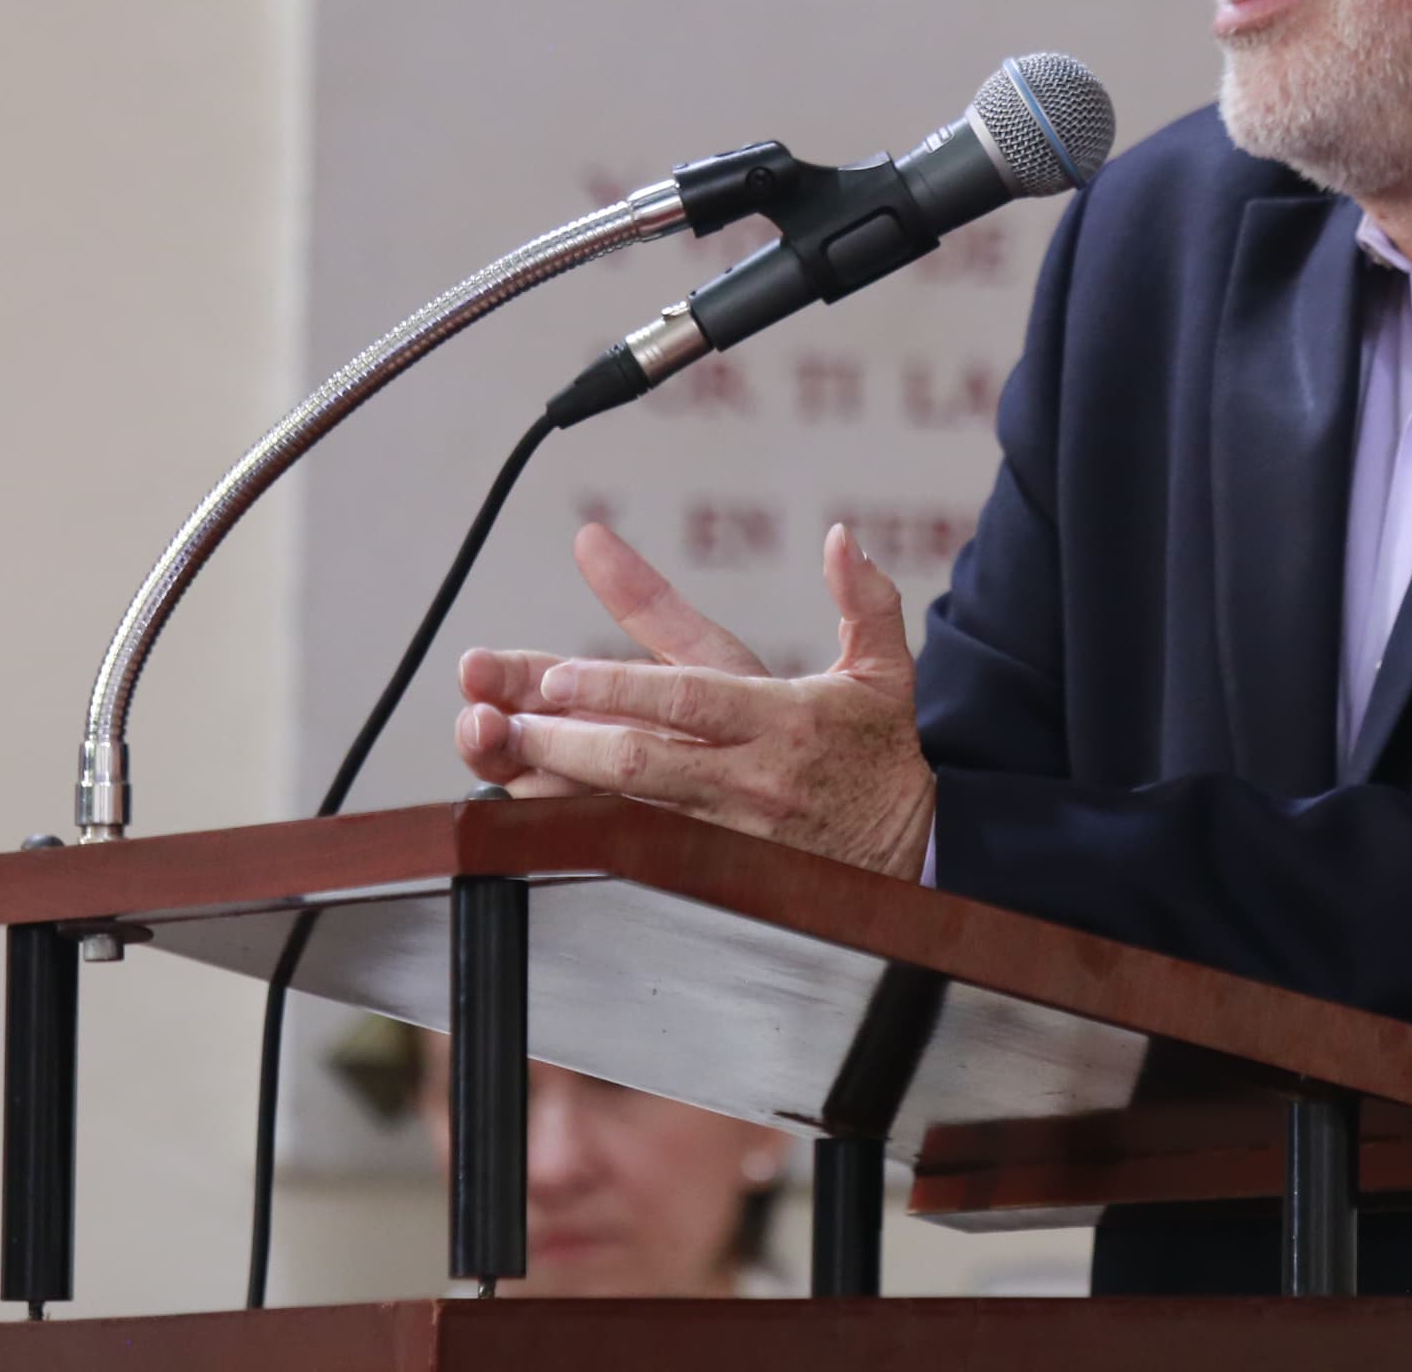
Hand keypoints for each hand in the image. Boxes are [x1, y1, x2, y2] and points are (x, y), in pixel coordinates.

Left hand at [453, 520, 935, 878]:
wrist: (914, 856)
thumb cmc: (876, 750)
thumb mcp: (883, 670)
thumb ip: (864, 600)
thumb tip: (840, 538)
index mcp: (781, 719)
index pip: (692, 697)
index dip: (621, 687)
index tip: (557, 676)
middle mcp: (747, 778)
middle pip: (643, 760)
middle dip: (565, 738)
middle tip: (499, 716)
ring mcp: (724, 834)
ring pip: (625, 811)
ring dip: (554, 783)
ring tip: (496, 749)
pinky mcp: (710, 873)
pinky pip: (631, 852)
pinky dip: (577, 829)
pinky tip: (530, 808)